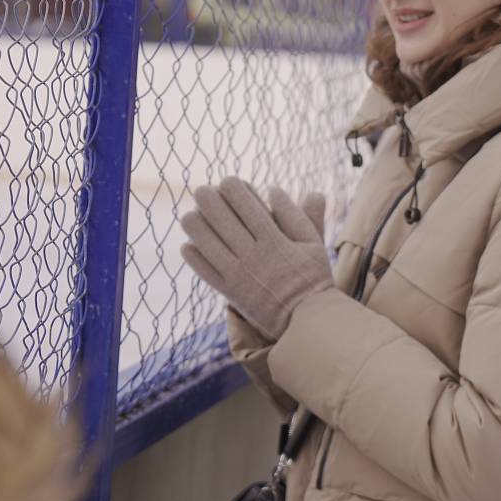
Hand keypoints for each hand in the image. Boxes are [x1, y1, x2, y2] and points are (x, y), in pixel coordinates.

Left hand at [179, 177, 331, 340]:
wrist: (307, 320)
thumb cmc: (312, 277)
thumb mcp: (313, 243)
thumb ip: (295, 215)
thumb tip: (273, 189)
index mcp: (275, 241)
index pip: (247, 206)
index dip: (233, 190)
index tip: (227, 180)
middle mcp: (254, 256)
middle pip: (223, 221)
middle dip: (209, 201)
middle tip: (200, 190)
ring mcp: (239, 276)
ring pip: (208, 245)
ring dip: (196, 227)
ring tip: (189, 215)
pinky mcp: (231, 293)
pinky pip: (206, 273)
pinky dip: (194, 259)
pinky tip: (187, 246)